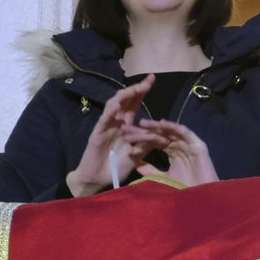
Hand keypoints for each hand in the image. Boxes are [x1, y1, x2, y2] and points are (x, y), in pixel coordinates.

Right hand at [66, 75, 156, 197]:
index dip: (142, 92)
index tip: (152, 80)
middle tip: (149, 79)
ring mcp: (105, 127)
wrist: (98, 180)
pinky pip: (104, 120)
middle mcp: (115, 123)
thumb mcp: (137, 154)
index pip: (134, 104)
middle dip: (136, 89)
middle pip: (125, 100)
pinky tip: (117, 104)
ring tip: (136, 88)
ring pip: (114, 106)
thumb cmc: (116, 167)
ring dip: (125, 96)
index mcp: (125, 126)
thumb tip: (163, 134)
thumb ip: (147, 143)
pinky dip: (110, 112)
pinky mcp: (96, 134)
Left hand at [123, 120, 219, 187]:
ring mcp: (189, 145)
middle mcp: (181, 147)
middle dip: (144, 132)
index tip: (126, 138)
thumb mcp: (162, 178)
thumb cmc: (185, 190)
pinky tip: (161, 123)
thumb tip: (134, 163)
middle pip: (160, 136)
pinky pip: (184, 132)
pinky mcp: (198, 145)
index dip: (141, 140)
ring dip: (156, 126)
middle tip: (128, 129)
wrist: (201, 198)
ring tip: (142, 123)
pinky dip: (173, 127)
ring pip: (171, 132)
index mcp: (173, 154)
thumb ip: (150, 170)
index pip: (155, 143)